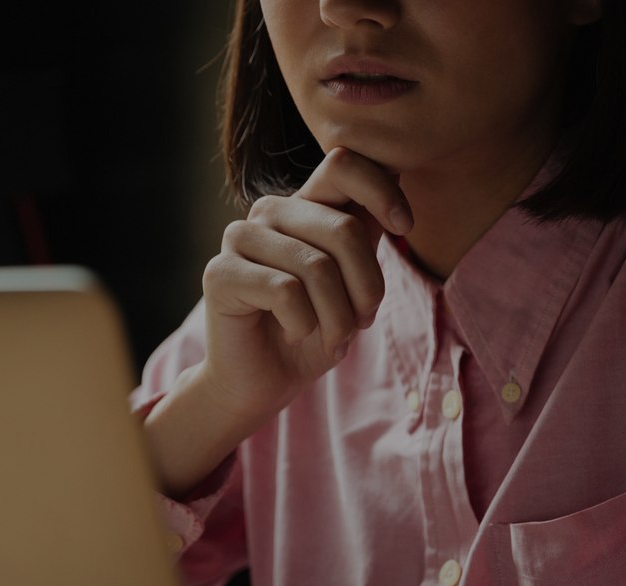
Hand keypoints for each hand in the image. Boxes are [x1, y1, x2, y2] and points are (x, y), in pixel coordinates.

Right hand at [198, 147, 412, 421]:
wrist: (265, 381)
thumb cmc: (313, 331)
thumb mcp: (353, 280)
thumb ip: (366, 232)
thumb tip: (399, 171)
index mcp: (304, 205)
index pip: (344, 164)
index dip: (382, 191)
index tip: (405, 227)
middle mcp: (270, 212)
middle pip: (342, 229)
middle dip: (367, 287)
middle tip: (363, 322)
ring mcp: (240, 238)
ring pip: (316, 266)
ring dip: (338, 316)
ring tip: (333, 337)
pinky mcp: (220, 273)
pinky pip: (285, 292)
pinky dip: (304, 324)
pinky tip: (295, 333)